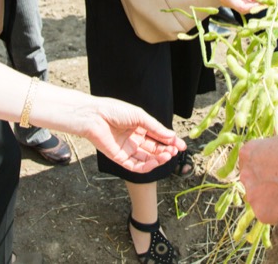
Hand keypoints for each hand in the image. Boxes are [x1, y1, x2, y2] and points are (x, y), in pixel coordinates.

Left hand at [72, 98, 187, 172]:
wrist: (94, 116)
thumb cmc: (115, 111)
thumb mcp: (139, 116)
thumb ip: (155, 128)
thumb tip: (172, 136)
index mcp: (139, 127)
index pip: (158, 136)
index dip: (171, 141)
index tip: (182, 145)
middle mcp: (134, 139)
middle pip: (154, 148)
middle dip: (166, 150)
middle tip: (176, 151)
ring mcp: (127, 149)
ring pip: (147, 159)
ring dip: (159, 159)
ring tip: (168, 155)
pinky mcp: (120, 158)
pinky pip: (135, 166)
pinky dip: (147, 166)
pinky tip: (156, 161)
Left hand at [238, 128, 277, 223]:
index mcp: (248, 152)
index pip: (251, 160)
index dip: (265, 163)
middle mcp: (245, 173)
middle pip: (252, 180)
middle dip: (266, 181)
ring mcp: (253, 194)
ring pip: (260, 198)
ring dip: (271, 197)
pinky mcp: (262, 213)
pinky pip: (269, 214)